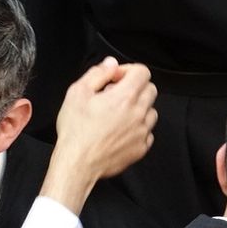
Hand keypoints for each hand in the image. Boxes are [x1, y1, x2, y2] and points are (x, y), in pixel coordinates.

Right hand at [40, 58, 157, 212]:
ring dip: (138, 108)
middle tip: (115, 96)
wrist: (77, 164)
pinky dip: (137, 129)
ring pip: (151, 111)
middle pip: (150, 89)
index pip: (142, 72)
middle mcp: (138, 113)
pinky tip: (119, 131)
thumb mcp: (77, 93)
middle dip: (134, 88)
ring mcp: (142, 132)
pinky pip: (147, 132)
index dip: (128, 71)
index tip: (115, 79)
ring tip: (117, 115)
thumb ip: (97, 73)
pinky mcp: (140, 148)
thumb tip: (111, 64)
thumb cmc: (75, 131)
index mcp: (125, 97)